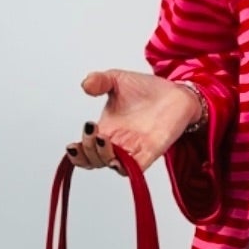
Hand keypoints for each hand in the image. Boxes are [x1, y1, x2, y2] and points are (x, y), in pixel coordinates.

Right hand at [66, 69, 203, 174]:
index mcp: (107, 129)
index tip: (71, 144)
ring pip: (113, 165)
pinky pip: (137, 168)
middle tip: (92, 130)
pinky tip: (116, 159)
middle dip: (87, 150)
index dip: (76, 154)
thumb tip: (85, 84)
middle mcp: (118, 142)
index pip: (85, 151)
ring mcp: (135, 148)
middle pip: (95, 160)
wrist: (177, 92)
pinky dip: (126, 168)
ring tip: (102, 139)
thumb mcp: (117, 80)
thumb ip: (99, 81)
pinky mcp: (152, 151)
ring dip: (103, 157)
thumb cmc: (147, 89)